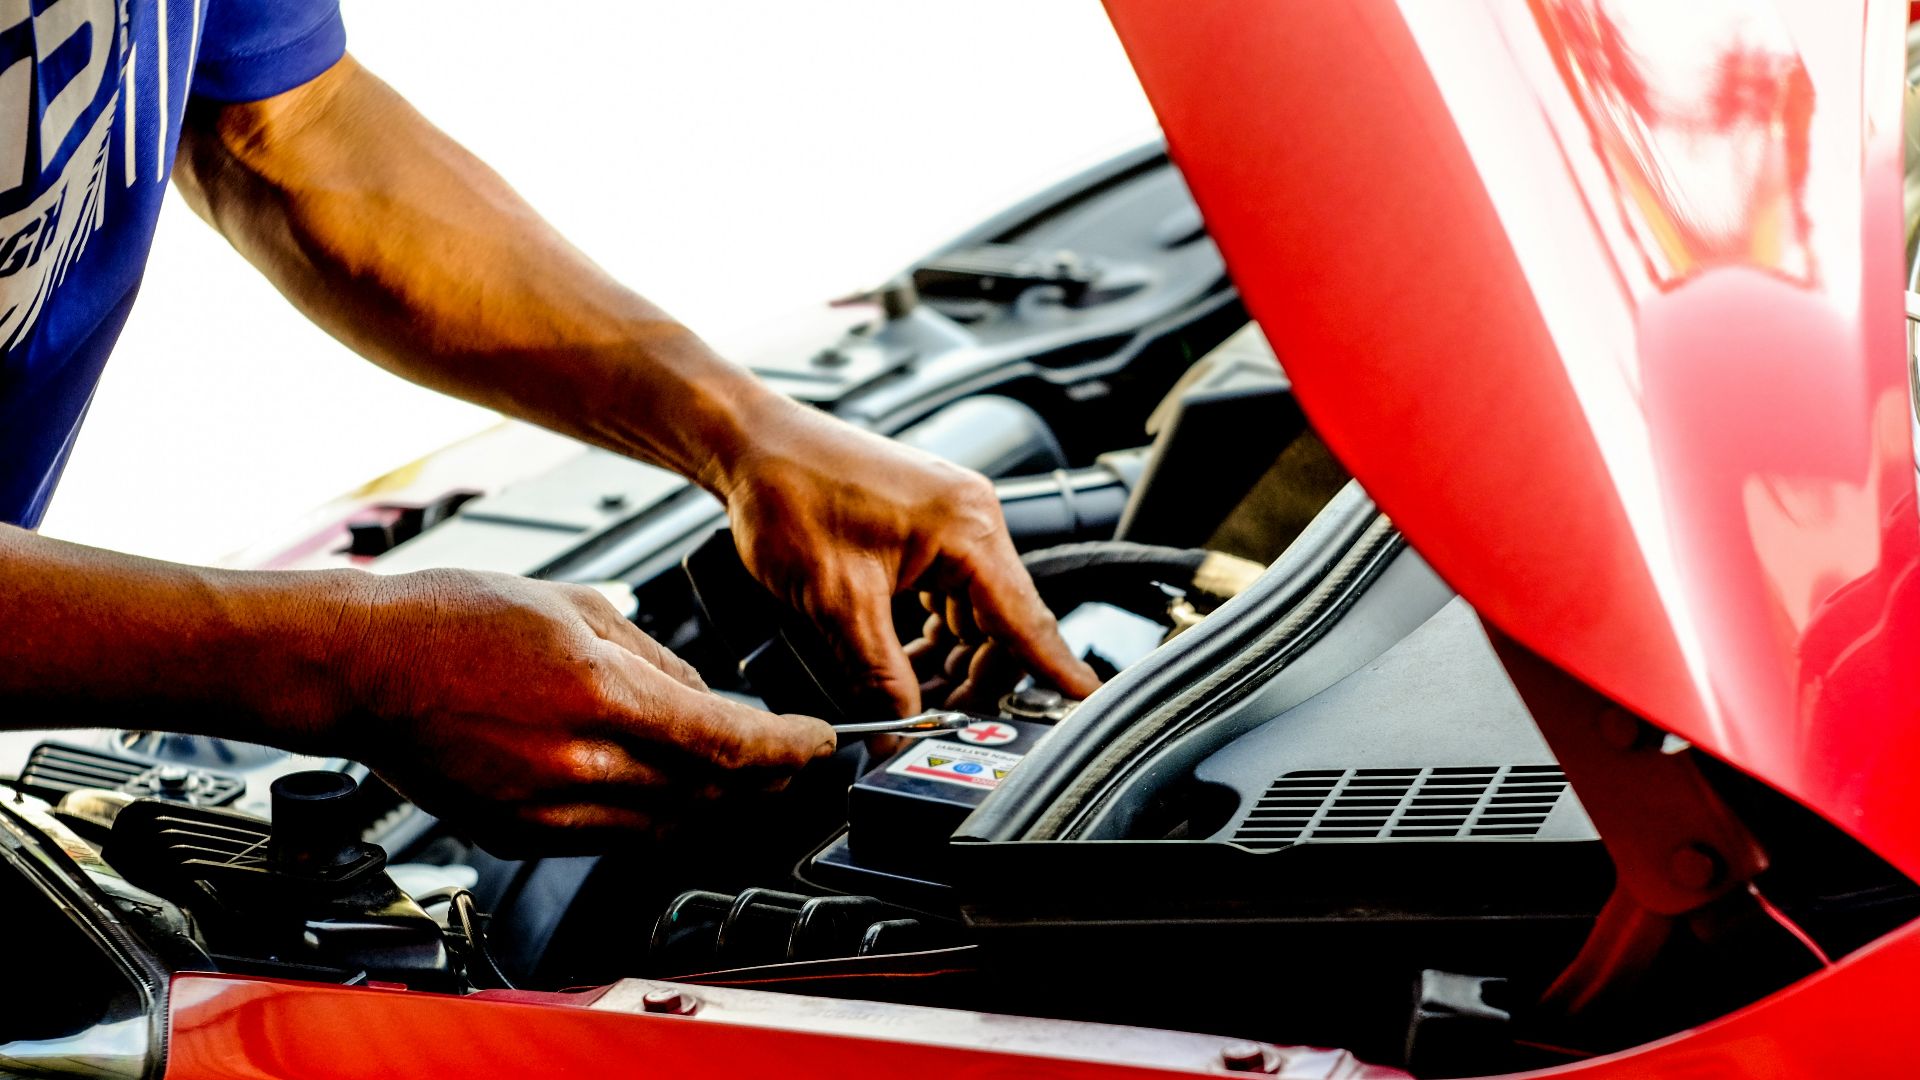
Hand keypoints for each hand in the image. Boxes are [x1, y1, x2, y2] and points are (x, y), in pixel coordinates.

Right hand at [332, 568, 834, 853]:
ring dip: (714, 805)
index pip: (726, 741)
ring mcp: (544, 808)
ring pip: (666, 825)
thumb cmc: (453, 618)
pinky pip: (611, 838)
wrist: (359, 665)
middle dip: (764, 781)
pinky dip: (653, 817)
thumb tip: (709, 696)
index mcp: (598, 692)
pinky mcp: (517, 835)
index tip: (818, 744)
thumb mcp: (577, 605)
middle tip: (795, 763)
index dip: (787, 750)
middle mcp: (576, 762)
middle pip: (707, 793)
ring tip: (743, 778)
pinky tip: (664, 790)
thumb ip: (655, 657)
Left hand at [715, 403, 1099, 717]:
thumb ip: (876, 674)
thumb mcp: (835, 601)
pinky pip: (948, 595)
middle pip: (1003, 625)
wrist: (751, 444)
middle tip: (943, 724)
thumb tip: (898, 731)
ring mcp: (950, 521)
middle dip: (978, 680)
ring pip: (974, 615)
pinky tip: (899, 661)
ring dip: (950, 660)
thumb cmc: (789, 493)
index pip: (1027, 620)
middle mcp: (972, 520)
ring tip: (912, 698)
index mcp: (968, 530)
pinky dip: (930, 634)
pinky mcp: (925, 527)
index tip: (1087, 705)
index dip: (1056, 671)